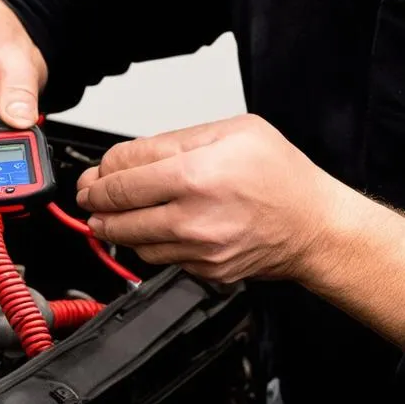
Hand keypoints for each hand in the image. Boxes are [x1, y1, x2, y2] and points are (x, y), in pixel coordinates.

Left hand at [74, 114, 348, 283]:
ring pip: (133, 242)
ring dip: (115, 227)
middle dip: (94, 204)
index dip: (99, 175)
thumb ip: (174, 140)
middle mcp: (193, 217)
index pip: (122, 179)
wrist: (316, 226)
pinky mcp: (204, 272)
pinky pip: (160, 259)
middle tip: (88, 196)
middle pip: (117, 214)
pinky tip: (152, 229)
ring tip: (110, 215)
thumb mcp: (232, 131)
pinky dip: (148, 244)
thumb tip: (130, 156)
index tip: (94, 174)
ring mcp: (198, 250)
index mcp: (196, 175)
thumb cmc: (282, 176)